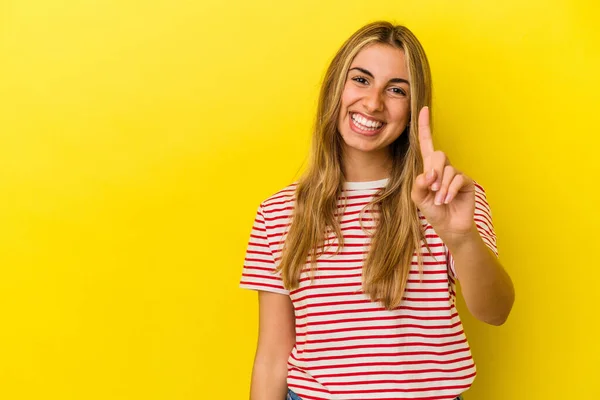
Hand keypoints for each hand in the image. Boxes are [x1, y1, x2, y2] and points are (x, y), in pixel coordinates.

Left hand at [410, 106, 476, 243]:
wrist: (449, 227)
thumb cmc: (433, 211)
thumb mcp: (418, 198)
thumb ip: (418, 184)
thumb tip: (428, 174)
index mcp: (429, 168)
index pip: (426, 144)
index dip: (425, 127)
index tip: (423, 109)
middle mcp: (443, 168)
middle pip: (437, 155)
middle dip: (433, 171)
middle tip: (432, 188)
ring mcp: (456, 174)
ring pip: (447, 169)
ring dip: (441, 187)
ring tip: (440, 200)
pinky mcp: (467, 182)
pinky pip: (458, 178)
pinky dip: (450, 190)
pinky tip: (447, 200)